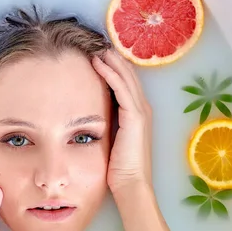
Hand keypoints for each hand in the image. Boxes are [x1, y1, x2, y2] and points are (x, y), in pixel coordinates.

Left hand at [92, 50, 152, 193]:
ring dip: (112, 61)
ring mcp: (140, 112)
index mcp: (138, 116)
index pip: (127, 86)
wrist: (131, 184)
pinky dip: (110, 73)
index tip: (100, 58)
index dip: (116, 70)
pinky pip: (121, 88)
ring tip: (98, 48)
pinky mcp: (134, 116)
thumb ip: (106, 127)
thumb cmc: (119, 170)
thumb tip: (88, 119)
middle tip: (99, 46)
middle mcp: (143, 110)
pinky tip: (99, 63)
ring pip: (126, 78)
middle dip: (115, 60)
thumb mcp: (112, 142)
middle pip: (129, 77)